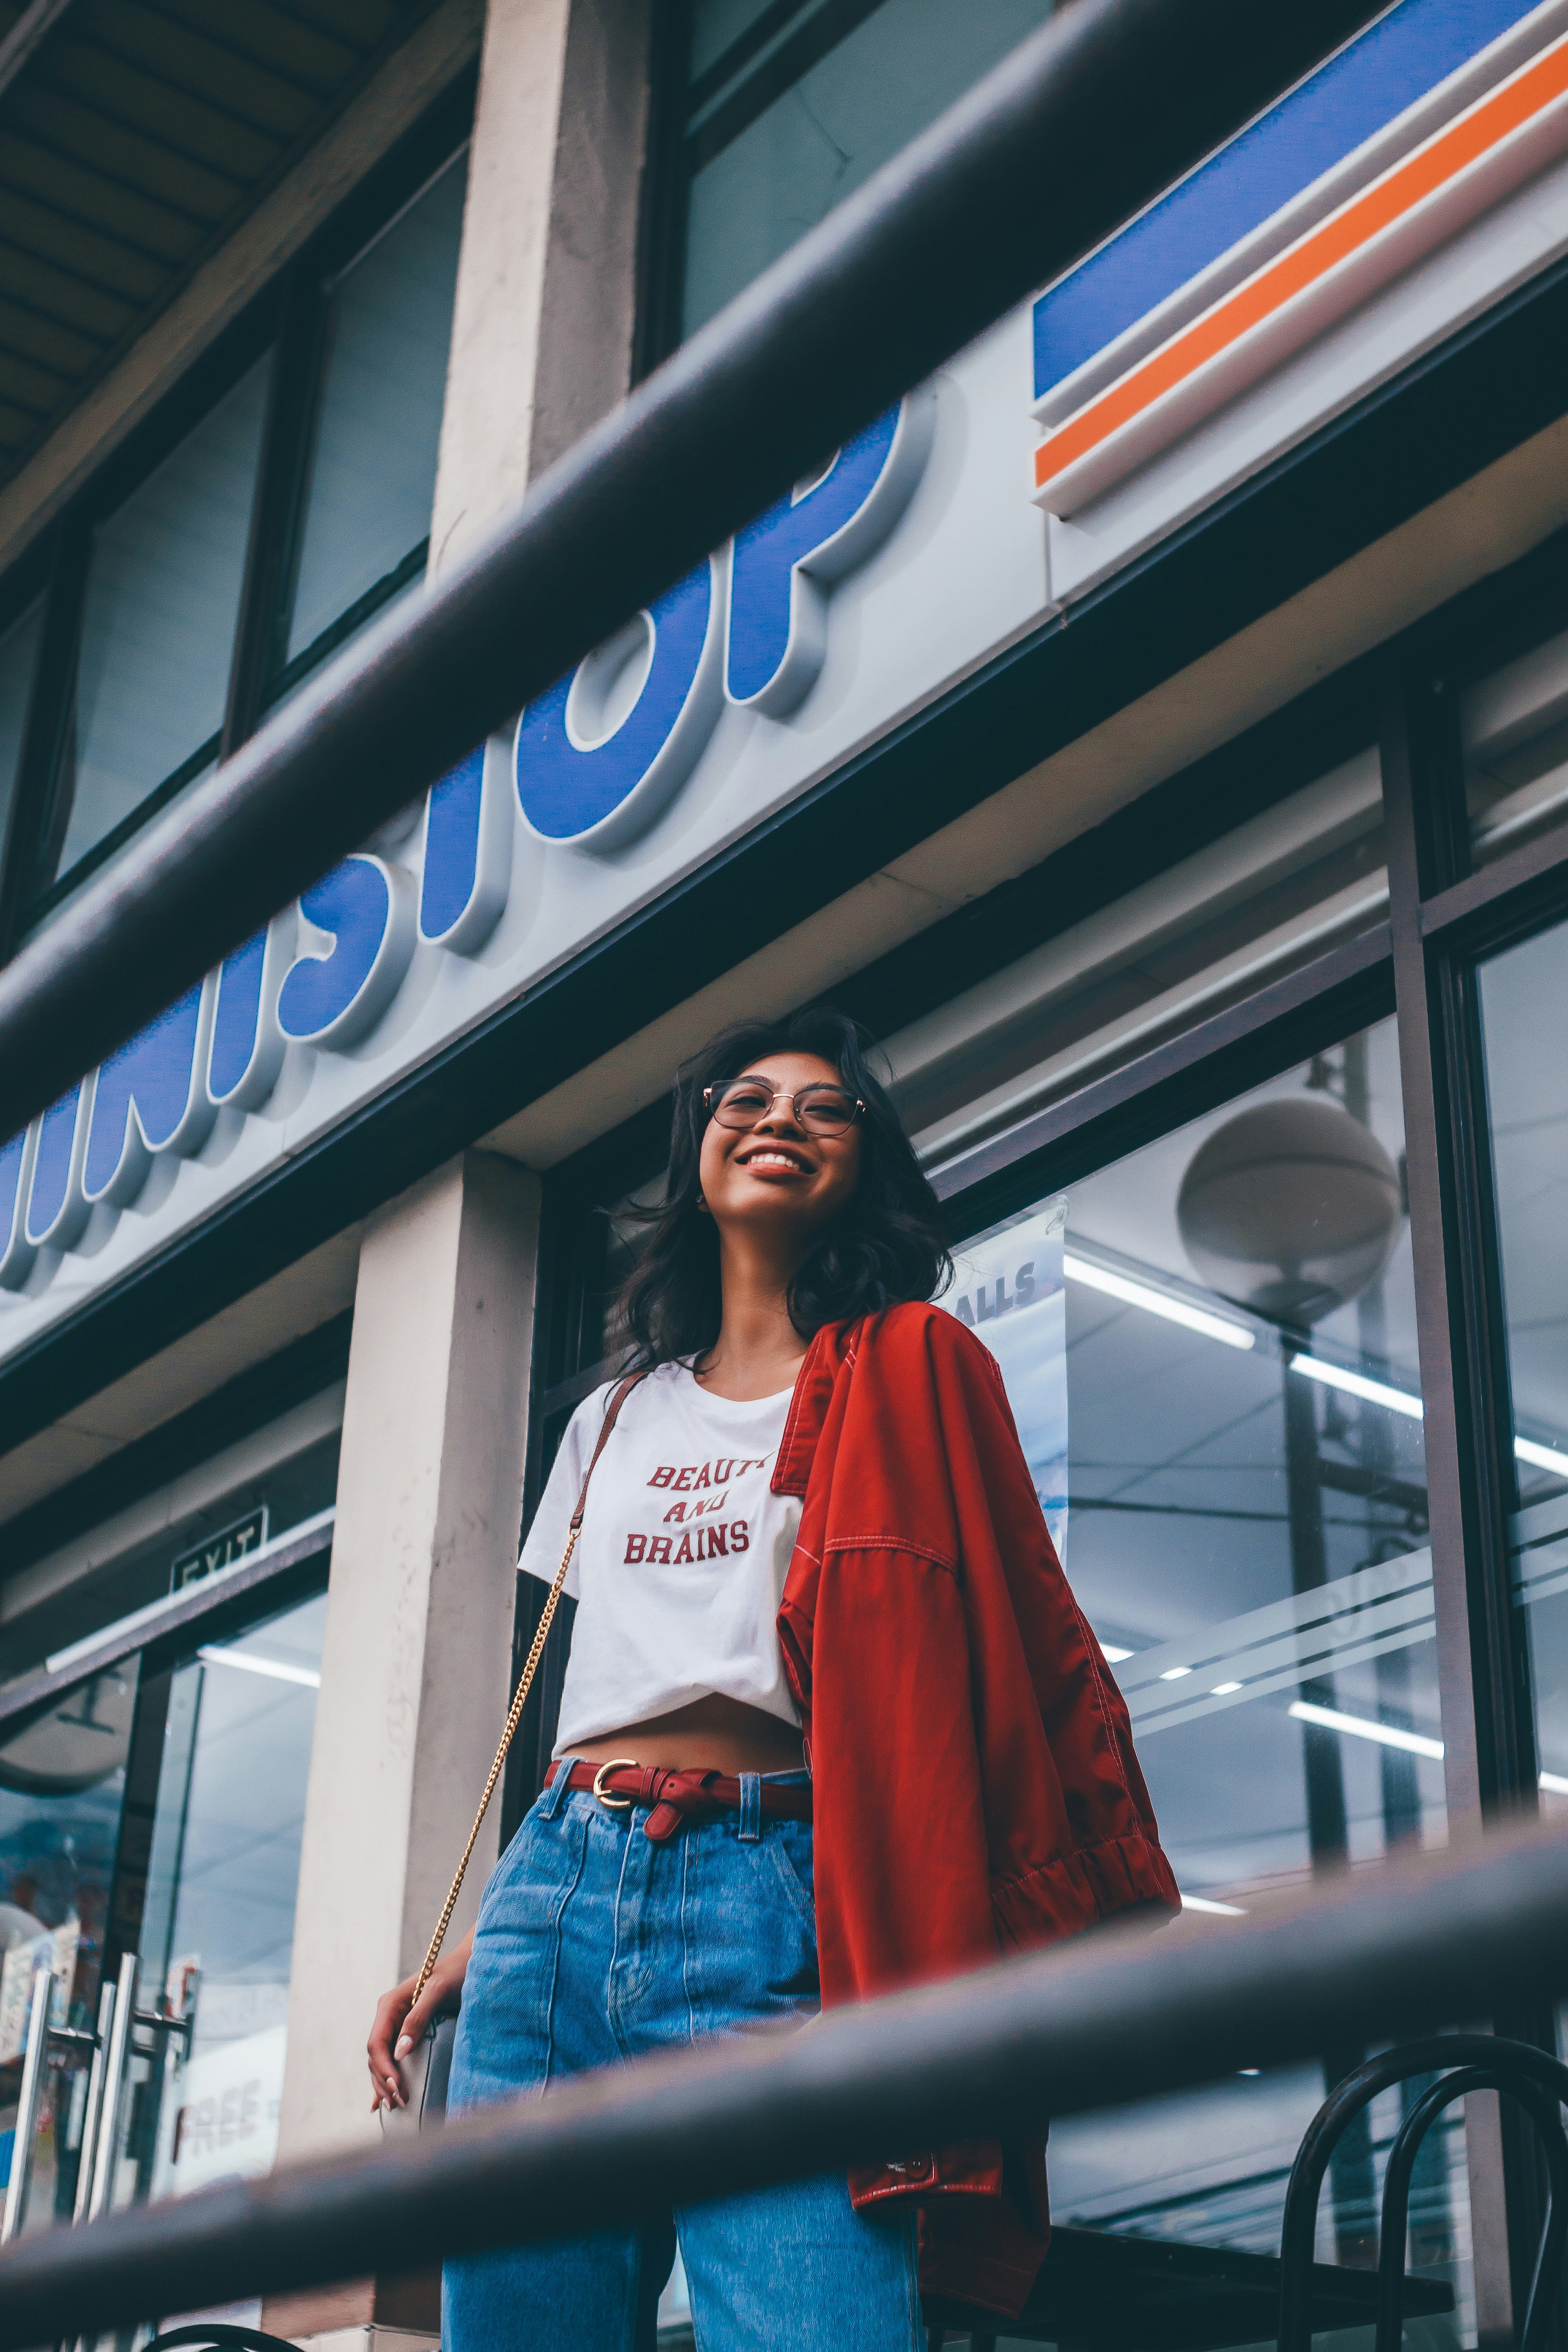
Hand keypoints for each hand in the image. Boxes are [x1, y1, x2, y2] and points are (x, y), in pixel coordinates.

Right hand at [367, 1931, 471, 2110]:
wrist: (470, 1965)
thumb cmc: (455, 1974)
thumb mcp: (437, 1991)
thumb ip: (417, 2018)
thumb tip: (399, 2052)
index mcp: (389, 2005)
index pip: (376, 2043)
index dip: (383, 2067)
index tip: (396, 2085)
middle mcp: (389, 2017)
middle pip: (376, 2056)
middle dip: (383, 2081)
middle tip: (398, 2103)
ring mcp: (397, 2027)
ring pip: (381, 2061)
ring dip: (384, 2084)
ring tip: (394, 2105)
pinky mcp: (407, 2035)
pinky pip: (391, 2059)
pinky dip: (386, 2079)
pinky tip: (381, 2099)